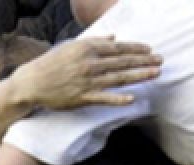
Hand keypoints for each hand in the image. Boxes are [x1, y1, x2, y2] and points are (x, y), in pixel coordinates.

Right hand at [12, 36, 161, 110]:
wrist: (32, 82)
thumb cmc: (52, 64)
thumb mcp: (72, 47)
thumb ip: (94, 41)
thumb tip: (114, 37)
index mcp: (87, 49)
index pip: (117, 48)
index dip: (135, 49)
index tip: (150, 50)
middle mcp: (89, 64)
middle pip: (122, 62)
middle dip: (144, 61)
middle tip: (161, 60)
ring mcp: (87, 81)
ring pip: (118, 78)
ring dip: (139, 76)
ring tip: (156, 74)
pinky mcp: (82, 97)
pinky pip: (104, 98)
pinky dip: (118, 99)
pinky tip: (133, 98)